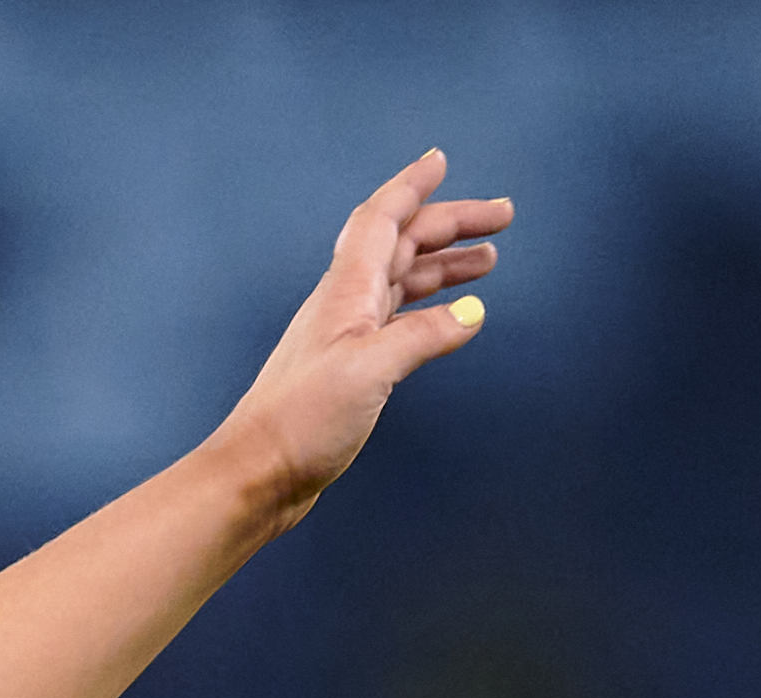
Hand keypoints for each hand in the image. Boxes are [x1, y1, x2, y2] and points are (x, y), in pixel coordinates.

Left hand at [213, 150, 511, 519]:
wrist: (259, 473)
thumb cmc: (301, 421)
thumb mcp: (371, 371)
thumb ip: (422, 337)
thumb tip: (472, 314)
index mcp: (347, 291)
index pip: (383, 219)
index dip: (412, 186)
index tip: (440, 161)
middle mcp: (345, 304)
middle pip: (402, 244)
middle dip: (451, 224)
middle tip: (501, 217)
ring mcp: (347, 335)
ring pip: (403, 280)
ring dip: (445, 264)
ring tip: (489, 261)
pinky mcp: (350, 368)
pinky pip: (398, 319)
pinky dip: (430, 308)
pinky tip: (452, 316)